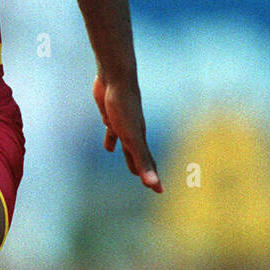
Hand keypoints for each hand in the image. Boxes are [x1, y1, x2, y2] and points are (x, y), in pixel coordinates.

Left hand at [92, 74, 161, 191]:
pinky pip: (112, 132)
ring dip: (129, 157)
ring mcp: (122, 125)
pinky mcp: (110, 115)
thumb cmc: (124, 107)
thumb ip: (141, 161)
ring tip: (129, 168)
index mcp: (139, 140)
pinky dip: (111, 140)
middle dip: (143, 170)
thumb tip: (152, 184)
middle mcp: (133, 133)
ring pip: (127, 146)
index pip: (148, 165)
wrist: (115, 78)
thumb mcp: (131, 138)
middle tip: (148, 183)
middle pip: (140, 157)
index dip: (153, 179)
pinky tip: (109, 144)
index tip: (159, 192)